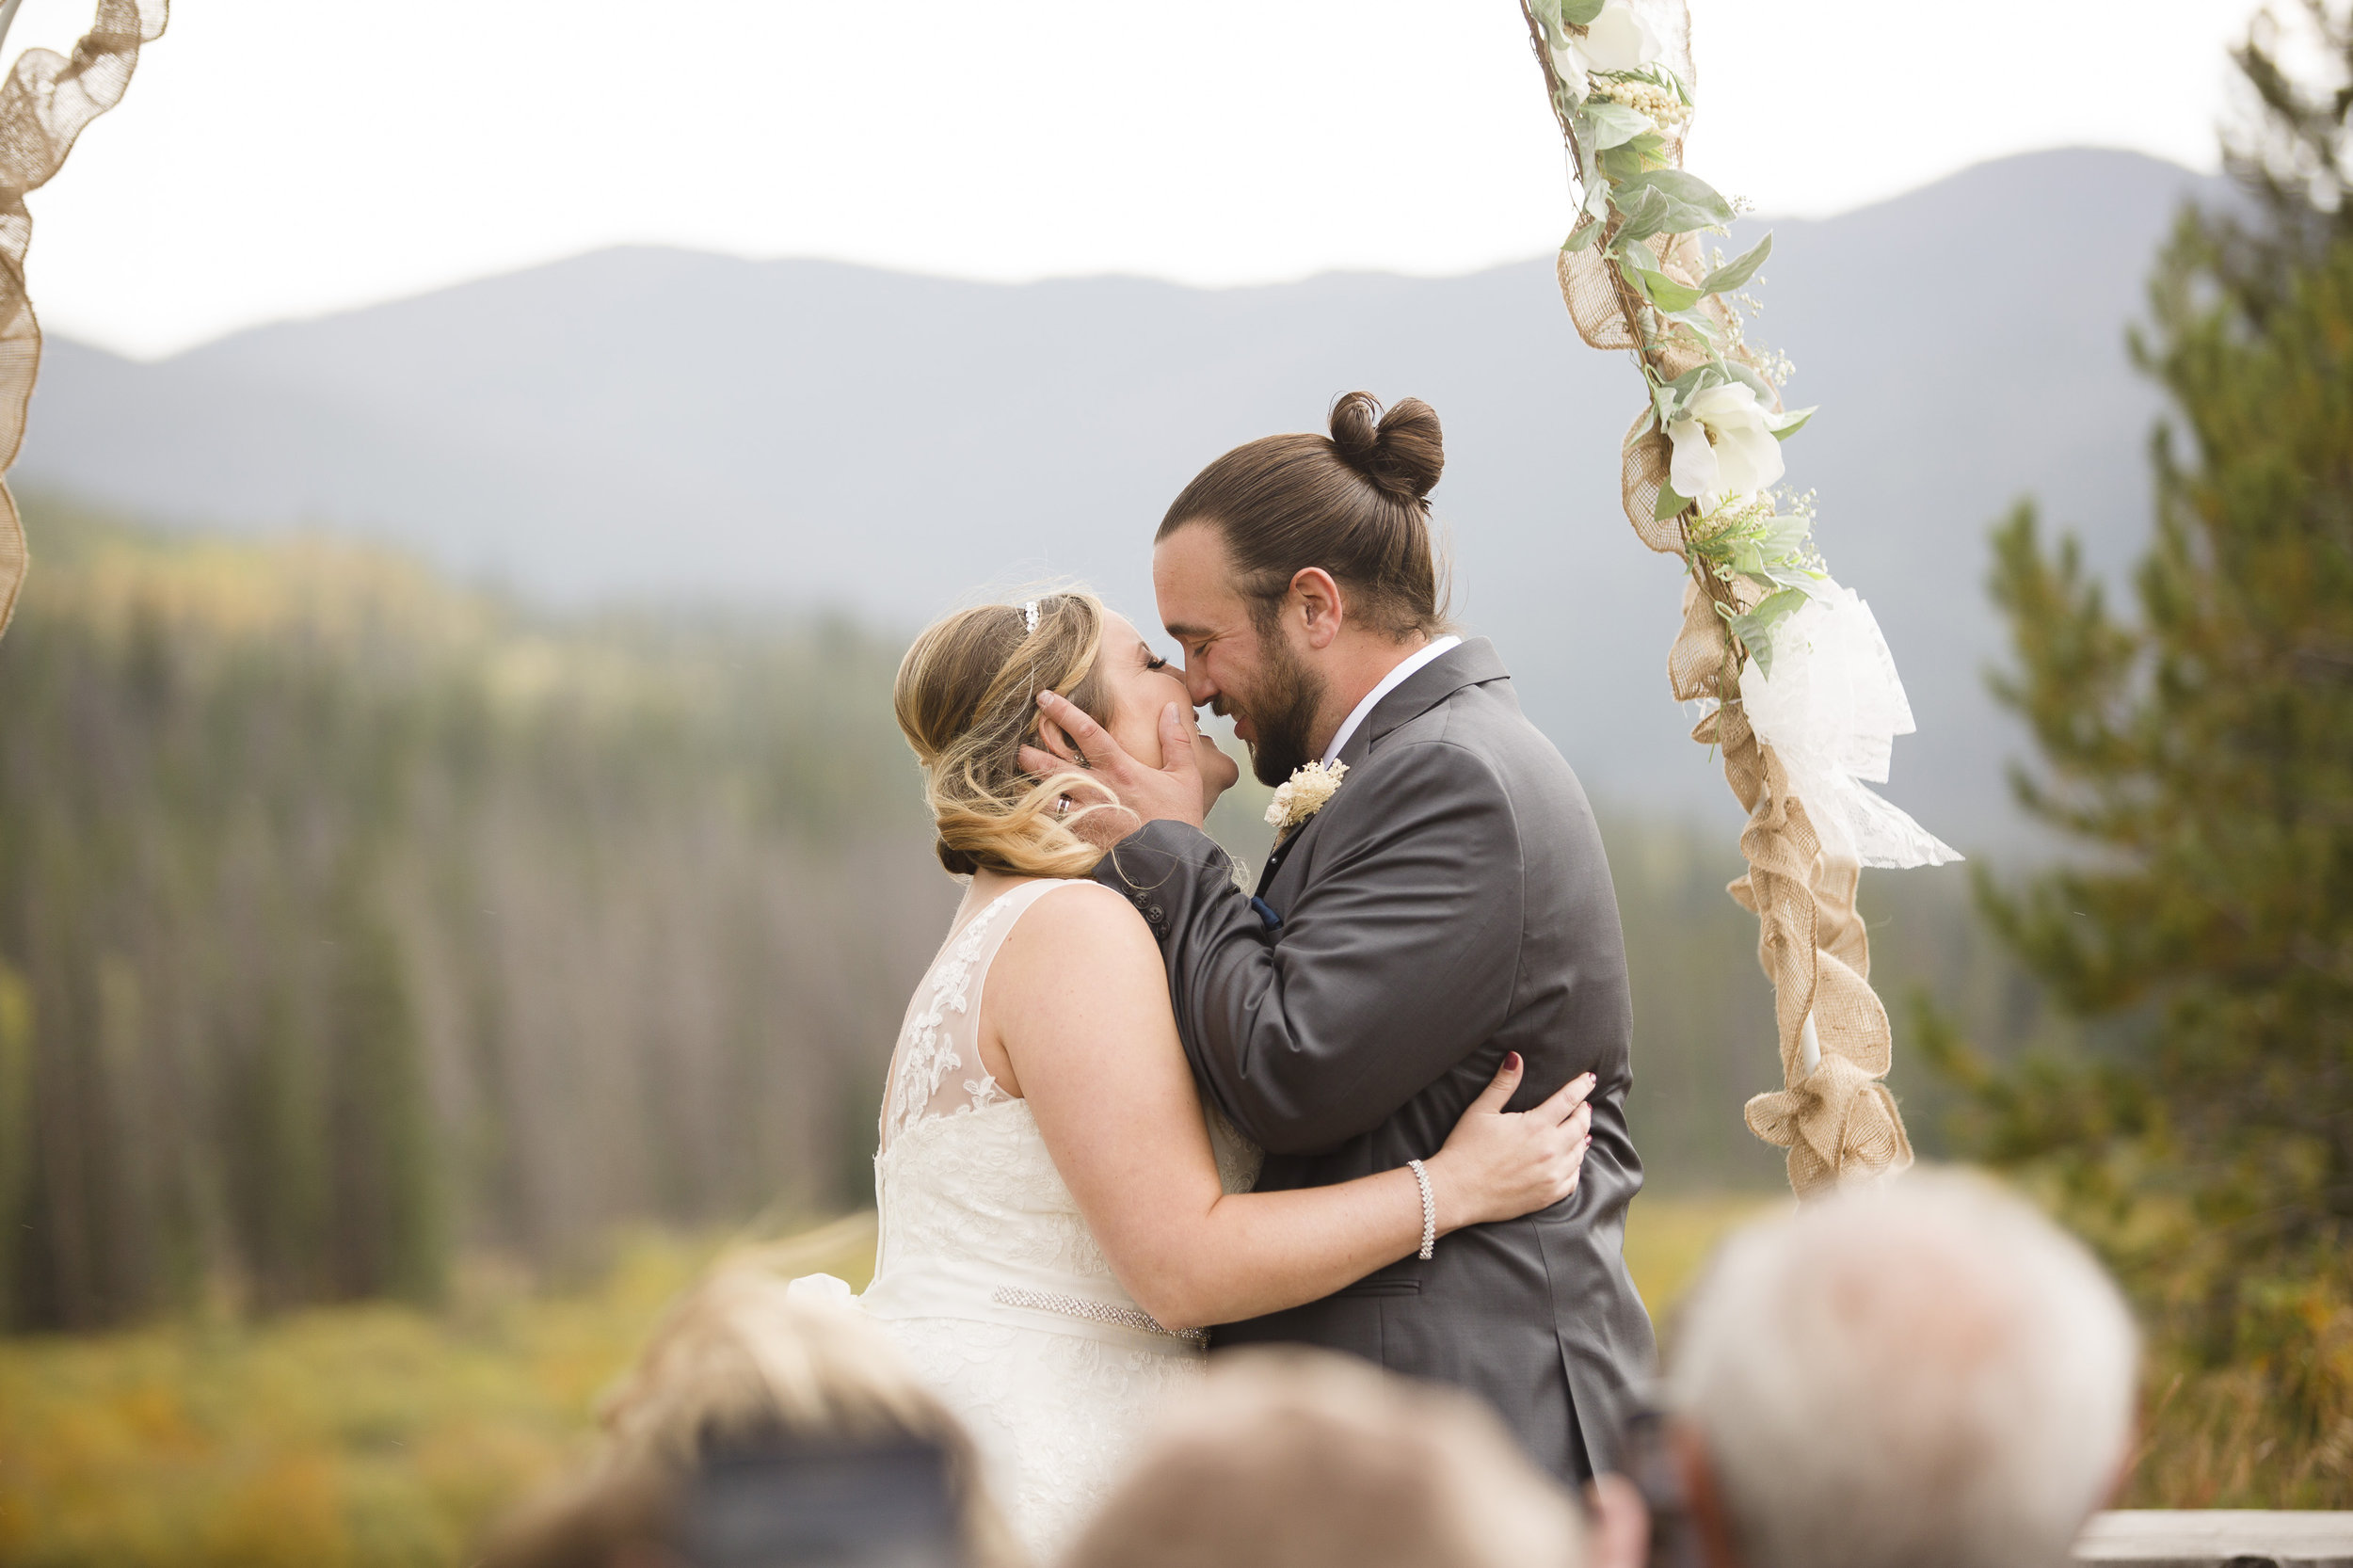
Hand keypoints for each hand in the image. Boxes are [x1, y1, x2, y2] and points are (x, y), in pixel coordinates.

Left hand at [1018, 689, 1206, 846]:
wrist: (1173, 865)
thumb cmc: (1180, 820)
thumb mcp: (1186, 776)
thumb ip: (1176, 740)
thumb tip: (1171, 708)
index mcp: (1120, 769)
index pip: (1086, 731)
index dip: (1063, 711)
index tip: (1045, 697)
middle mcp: (1098, 789)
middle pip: (1052, 765)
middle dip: (1030, 753)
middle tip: (1018, 746)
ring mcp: (1087, 816)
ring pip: (1044, 797)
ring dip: (1028, 787)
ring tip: (1017, 779)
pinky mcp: (1082, 839)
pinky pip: (1050, 825)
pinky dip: (1036, 817)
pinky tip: (1027, 812)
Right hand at [1423, 1055, 1594, 1231]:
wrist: (1457, 1191)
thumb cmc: (1465, 1149)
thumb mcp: (1481, 1111)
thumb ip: (1503, 1084)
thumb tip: (1515, 1057)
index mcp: (1535, 1126)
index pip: (1569, 1099)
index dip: (1581, 1086)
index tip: (1589, 1078)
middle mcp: (1550, 1150)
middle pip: (1581, 1125)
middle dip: (1584, 1111)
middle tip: (1583, 1105)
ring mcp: (1552, 1175)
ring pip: (1580, 1152)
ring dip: (1582, 1137)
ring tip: (1581, 1130)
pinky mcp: (1548, 1195)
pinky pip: (1574, 1178)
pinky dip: (1576, 1165)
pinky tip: (1571, 1160)